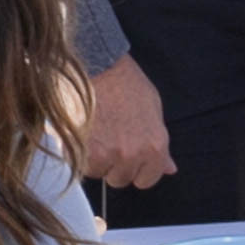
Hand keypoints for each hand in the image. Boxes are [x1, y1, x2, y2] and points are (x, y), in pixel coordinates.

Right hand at [81, 54, 175, 189]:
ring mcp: (107, 154)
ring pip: (97, 173)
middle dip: (112, 164)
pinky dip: (77, 153)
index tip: (126, 158)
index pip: (147, 179)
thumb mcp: (153, 110)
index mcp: (155, 147)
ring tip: (92, 134)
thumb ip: (158, 144)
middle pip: (120, 179)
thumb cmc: (123, 81)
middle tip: (106, 141)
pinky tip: (81, 133)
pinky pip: (79, 165)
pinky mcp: (83, 151)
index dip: (134, 168)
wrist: (94, 65)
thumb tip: (167, 167)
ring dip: (92, 159)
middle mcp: (133, 154)